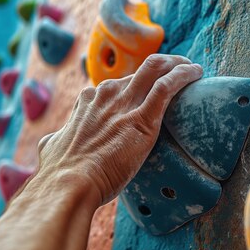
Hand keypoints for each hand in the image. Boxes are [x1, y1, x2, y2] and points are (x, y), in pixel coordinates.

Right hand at [30, 54, 202, 205]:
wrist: (68, 183)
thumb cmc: (59, 172)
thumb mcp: (52, 146)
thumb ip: (58, 139)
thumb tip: (55, 142)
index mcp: (88, 101)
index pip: (118, 85)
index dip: (137, 85)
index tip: (149, 89)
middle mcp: (106, 95)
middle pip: (142, 68)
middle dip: (165, 65)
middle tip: (181, 70)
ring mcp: (124, 104)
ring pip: (156, 68)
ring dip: (178, 65)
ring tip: (193, 70)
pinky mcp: (142, 119)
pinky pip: (168, 86)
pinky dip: (185, 76)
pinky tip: (197, 74)